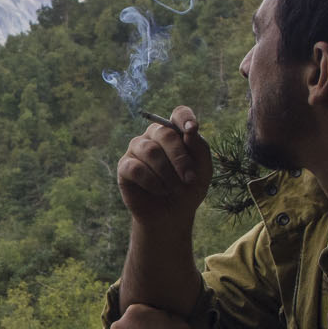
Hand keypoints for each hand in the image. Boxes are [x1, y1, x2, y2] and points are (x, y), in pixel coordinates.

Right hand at [116, 106, 211, 227]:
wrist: (172, 215)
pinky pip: (136, 168)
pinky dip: (152, 182)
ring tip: (174, 189)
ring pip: (150, 150)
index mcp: (175, 132)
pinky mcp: (124, 167)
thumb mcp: (203, 170)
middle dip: (180, 157)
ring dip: (166, 173)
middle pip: (165, 133)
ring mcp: (137, 150)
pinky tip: (160, 191)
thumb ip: (199, 149)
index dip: (185, 118)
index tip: (192, 130)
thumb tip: (190, 131)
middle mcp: (154, 136)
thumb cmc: (189, 189)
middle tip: (189, 179)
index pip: (178, 113)